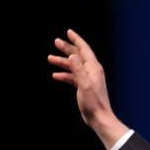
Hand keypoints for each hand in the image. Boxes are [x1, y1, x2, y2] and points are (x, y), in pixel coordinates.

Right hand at [49, 29, 127, 149]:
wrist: (99, 118)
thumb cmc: (93, 103)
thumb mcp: (84, 85)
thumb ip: (78, 70)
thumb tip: (72, 55)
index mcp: (94, 68)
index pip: (84, 50)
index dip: (76, 40)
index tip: (69, 32)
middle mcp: (92, 72)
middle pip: (78, 56)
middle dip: (67, 48)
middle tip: (55, 42)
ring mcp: (88, 79)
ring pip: (74, 66)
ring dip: (63, 62)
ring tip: (50, 58)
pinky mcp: (85, 87)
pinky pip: (73, 77)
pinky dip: (65, 75)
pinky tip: (56, 75)